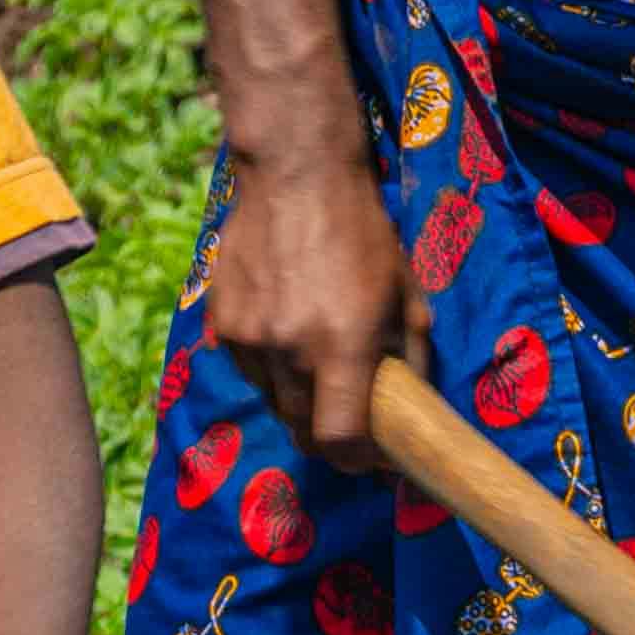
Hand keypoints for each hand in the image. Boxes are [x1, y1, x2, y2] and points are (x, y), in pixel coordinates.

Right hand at [206, 142, 427, 465]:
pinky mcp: (221, 323)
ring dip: (299, 401)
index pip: (339, 439)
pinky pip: (250, 370)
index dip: (358, 461)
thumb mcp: (407, 293)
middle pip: (303, 430)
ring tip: (318, 368)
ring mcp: (248, 338)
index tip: (373, 457)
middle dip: (330, 436)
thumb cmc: (363, 231)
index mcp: (342, 344)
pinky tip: (287, 336)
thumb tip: (414, 410)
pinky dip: (271, 370)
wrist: (296, 174)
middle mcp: (289, 349)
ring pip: (273, 402)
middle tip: (350, 420)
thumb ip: (409, 358)